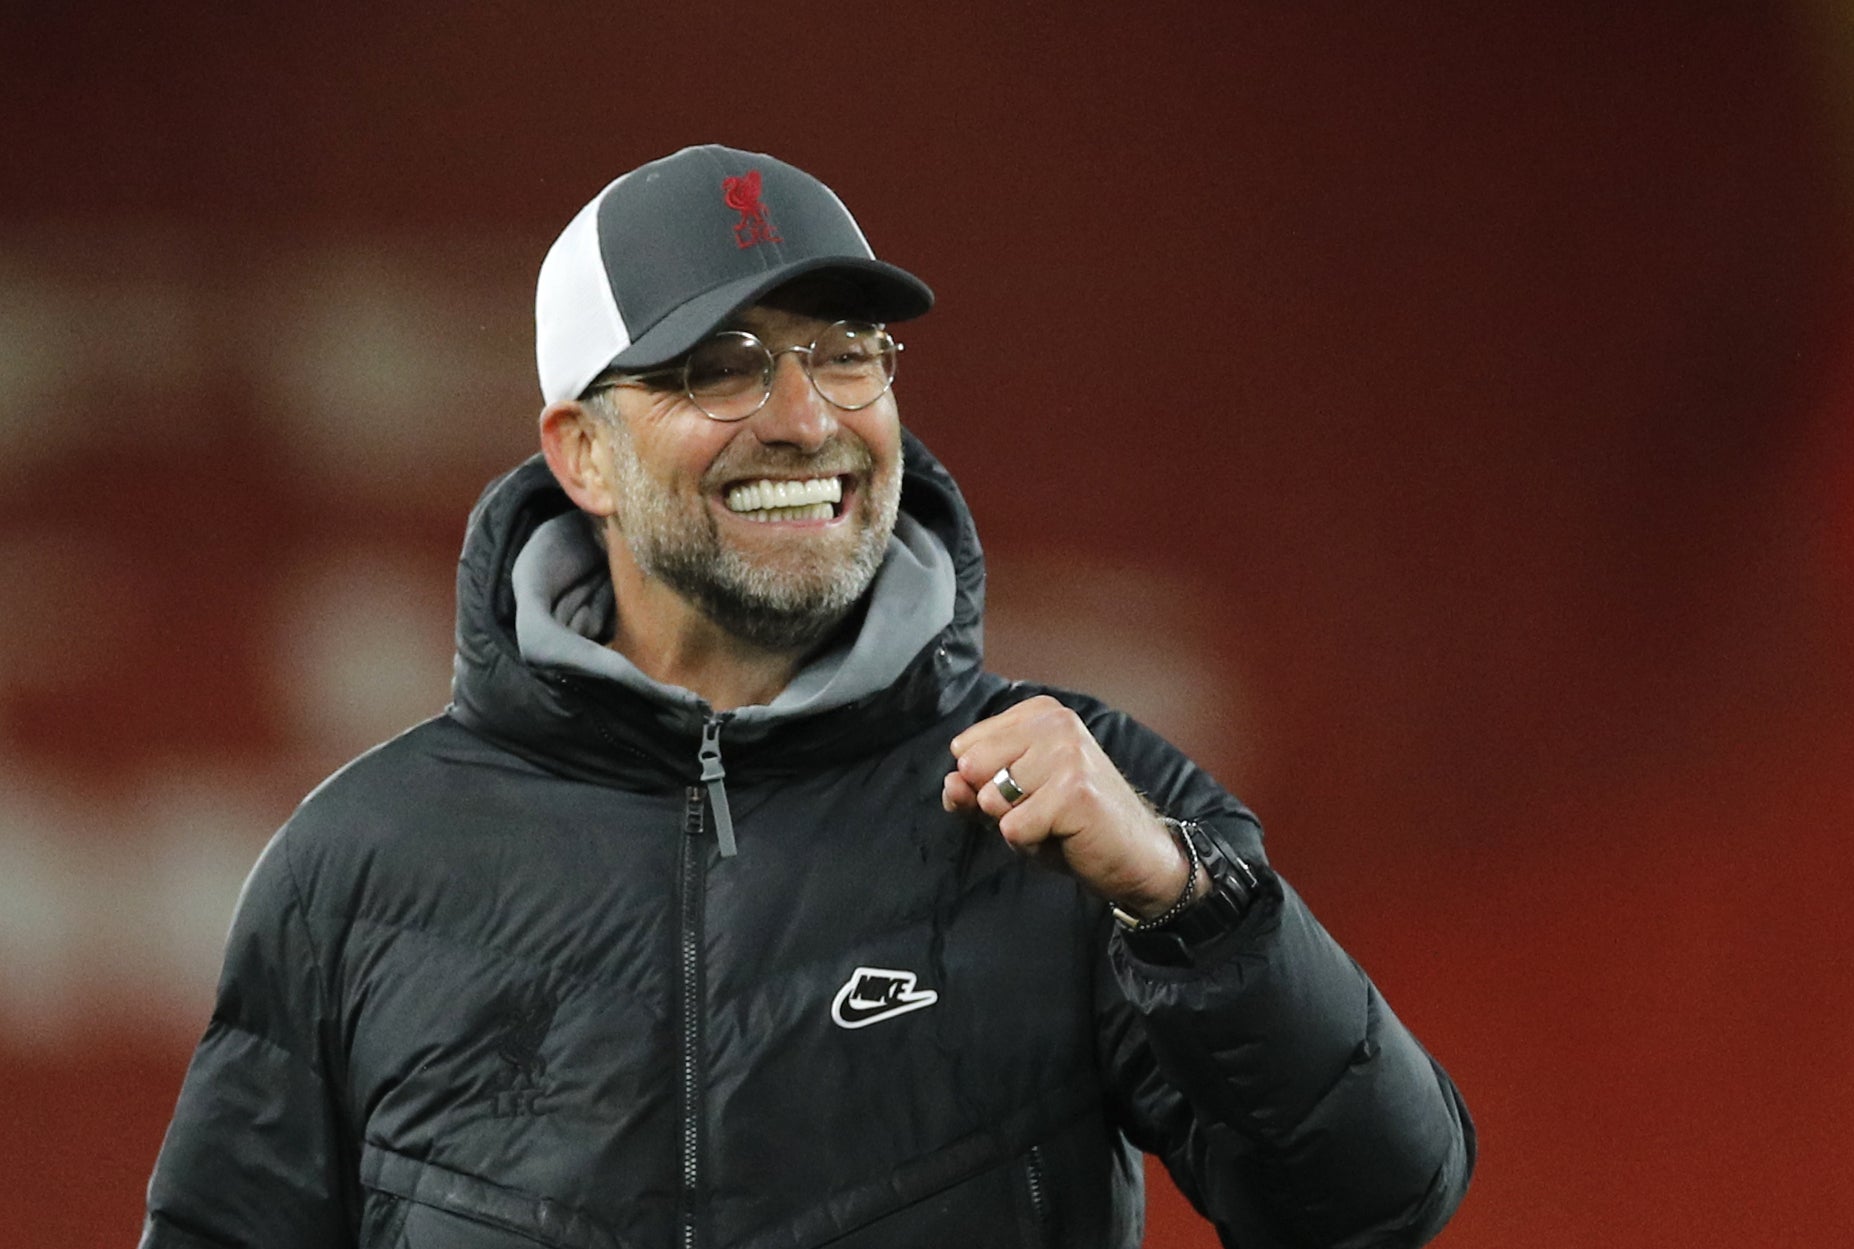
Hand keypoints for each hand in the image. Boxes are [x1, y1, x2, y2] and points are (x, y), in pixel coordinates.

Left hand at [942, 695, 1199, 918]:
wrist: (1134, 855)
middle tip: (1040, 810)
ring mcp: (1066, 753)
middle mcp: (1054, 722)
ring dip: (1016, 825)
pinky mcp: (1074, 791)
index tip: (1025, 792)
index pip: (964, 747)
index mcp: (1038, 712)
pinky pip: (1013, 829)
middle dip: (995, 804)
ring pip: (991, 800)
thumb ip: (971, 790)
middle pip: (972, 769)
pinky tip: (1064, 836)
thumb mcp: (1011, 803)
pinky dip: (1031, 844)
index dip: (982, 783)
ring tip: (1053, 822)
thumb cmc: (1070, 825)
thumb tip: (951, 784)